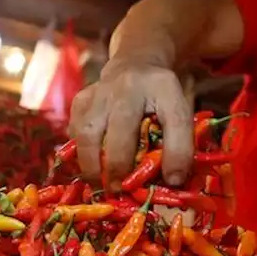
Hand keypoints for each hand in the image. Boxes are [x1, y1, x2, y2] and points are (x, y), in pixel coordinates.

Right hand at [68, 59, 193, 188]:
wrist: (135, 65)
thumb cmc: (159, 99)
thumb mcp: (180, 113)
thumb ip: (181, 144)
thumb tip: (173, 182)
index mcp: (162, 87)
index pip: (174, 121)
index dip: (175, 154)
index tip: (172, 180)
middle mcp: (128, 86)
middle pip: (119, 132)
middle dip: (118, 167)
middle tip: (120, 190)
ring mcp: (99, 92)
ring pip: (88, 135)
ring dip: (93, 166)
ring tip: (102, 184)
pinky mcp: (80, 100)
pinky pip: (75, 134)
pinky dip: (81, 154)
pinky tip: (92, 163)